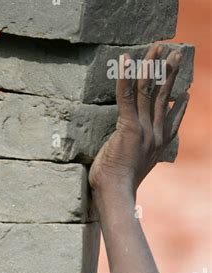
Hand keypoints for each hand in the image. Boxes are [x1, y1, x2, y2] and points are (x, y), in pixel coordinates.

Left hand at [89, 41, 189, 197]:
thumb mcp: (133, 171)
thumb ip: (135, 159)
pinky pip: (126, 96)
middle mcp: (155, 135)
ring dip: (151, 66)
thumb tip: (127, 156)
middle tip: (175, 54)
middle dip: (169, 73)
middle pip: (163, 97)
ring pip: (148, 91)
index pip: (172, 120)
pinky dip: (125, 77)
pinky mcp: (128, 127)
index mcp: (158, 146)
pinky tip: (126, 60)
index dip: (179, 105)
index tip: (186, 93)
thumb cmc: (117, 188)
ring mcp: (144, 130)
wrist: (116, 195)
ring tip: (156, 47)